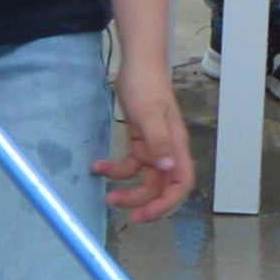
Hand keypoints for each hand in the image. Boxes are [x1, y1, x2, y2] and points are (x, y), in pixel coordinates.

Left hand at [102, 65, 195, 224]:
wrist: (137, 65)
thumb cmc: (147, 85)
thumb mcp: (149, 113)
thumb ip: (159, 142)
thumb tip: (168, 169)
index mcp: (176, 146)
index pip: (181, 183)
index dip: (168, 203)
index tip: (146, 214)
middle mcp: (168, 151)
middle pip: (162, 187)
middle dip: (145, 203)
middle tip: (126, 215)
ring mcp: (154, 148)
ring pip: (145, 180)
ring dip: (128, 190)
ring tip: (107, 196)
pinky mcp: (140, 143)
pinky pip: (130, 165)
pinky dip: (115, 170)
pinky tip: (98, 166)